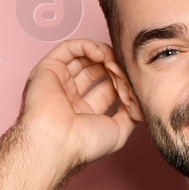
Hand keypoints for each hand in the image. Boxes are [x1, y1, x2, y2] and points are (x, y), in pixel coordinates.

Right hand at [17, 38, 143, 169]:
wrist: (57, 141)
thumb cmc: (84, 143)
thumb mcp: (118, 132)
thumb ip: (130, 115)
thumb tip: (139, 101)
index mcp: (84, 113)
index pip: (107, 89)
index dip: (123, 83)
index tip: (134, 85)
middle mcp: (70, 97)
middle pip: (97, 72)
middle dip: (115, 68)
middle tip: (125, 69)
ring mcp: (59, 82)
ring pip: (84, 58)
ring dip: (104, 55)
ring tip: (114, 60)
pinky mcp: (48, 68)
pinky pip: (68, 48)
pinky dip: (87, 46)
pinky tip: (100, 54)